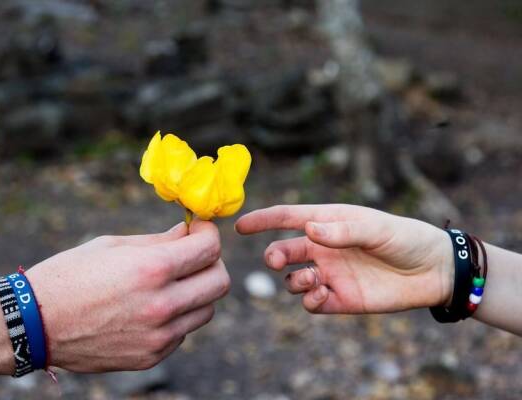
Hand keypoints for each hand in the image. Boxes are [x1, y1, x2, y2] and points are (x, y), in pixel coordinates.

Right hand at [26, 220, 228, 371]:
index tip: (197, 230)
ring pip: (206, 310)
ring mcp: (158, 336)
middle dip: (211, 263)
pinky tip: (149, 308)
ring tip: (169, 284)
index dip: (208, 233)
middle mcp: (161, 305)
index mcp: (151, 269)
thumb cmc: (70, 275)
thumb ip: (158, 241)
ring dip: (196, 292)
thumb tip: (189, 233)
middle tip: (192, 256)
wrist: (34, 323)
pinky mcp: (150, 357)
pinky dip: (176, 317)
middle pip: (220, 282)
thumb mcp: (112, 246)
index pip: (210, 248)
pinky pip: (182, 332)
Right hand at [236, 204, 453, 313]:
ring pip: (293, 279)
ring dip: (295, 281)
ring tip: (314, 280)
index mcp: (329, 223)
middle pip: (285, 251)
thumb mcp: (377, 229)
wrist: (434, 272)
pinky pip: (311, 303)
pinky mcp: (339, 299)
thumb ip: (343, 231)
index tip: (239, 226)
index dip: (263, 220)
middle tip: (276, 261)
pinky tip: (322, 295)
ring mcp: (330, 274)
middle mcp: (324, 248)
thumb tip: (308, 231)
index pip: (288, 218)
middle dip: (274, 256)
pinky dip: (309, 301)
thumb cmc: (406, 239)